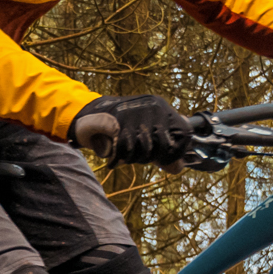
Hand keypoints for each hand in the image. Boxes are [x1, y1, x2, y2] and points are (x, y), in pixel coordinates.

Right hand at [71, 94, 194, 165]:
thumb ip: (163, 150)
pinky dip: (117, 158)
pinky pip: (125, 150)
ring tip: (124, 155)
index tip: (163, 161)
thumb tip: (177, 167)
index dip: (176, 153)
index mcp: (162, 107)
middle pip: (163, 146)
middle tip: (136, 156)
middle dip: (149, 157)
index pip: (185, 134)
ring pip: (144, 149)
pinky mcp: (116, 121)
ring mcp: (135, 112)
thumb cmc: (121, 129)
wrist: (88, 115)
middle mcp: (152, 106)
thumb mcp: (146, 135)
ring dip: (132, 158)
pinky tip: (113, 158)